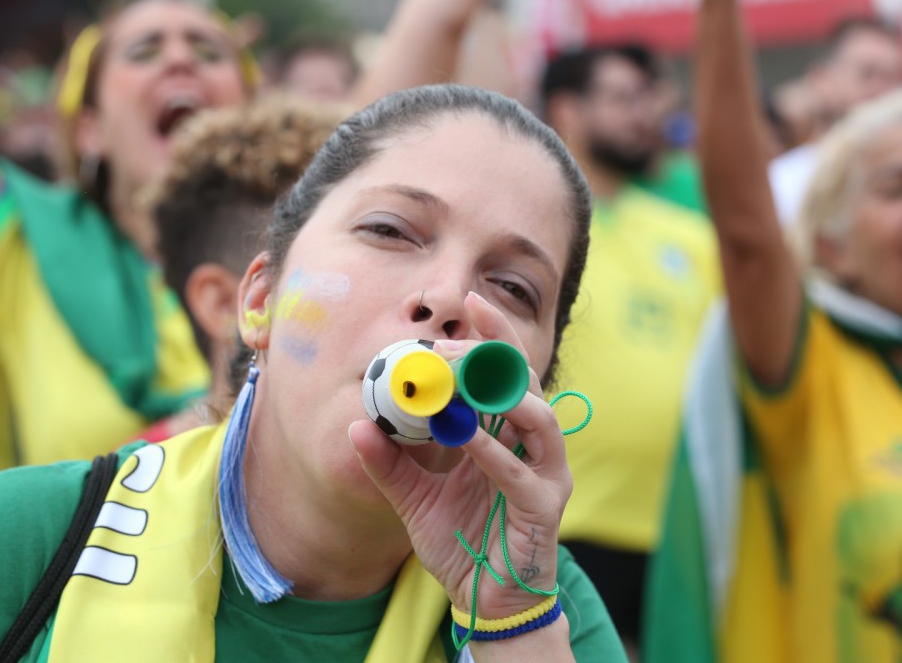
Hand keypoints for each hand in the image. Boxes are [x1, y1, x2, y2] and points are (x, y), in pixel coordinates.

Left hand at [349, 291, 570, 618]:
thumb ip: (388, 463)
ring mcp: (545, 474)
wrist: (484, 599)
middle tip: (458, 334)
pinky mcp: (544, 507)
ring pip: (538, 417)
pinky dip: (494, 452)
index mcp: (504, 434)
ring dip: (502, 392)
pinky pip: (521, 473)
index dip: (492, 336)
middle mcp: (531, 446)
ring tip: (464, 375)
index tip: (468, 303)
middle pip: (525, 381)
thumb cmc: (461, 542)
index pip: (504, 372)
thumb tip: (356, 425)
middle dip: (494, 351)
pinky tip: (466, 436)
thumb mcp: (413, 498)